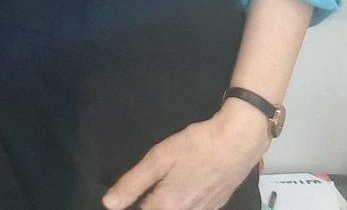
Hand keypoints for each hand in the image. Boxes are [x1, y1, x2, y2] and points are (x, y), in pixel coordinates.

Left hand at [101, 100, 269, 209]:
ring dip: (166, 202)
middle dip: (149, 202)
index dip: (130, 203)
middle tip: (149, 184)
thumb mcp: (159, 158)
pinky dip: (183, 202)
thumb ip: (134, 183)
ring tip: (165, 182)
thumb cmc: (195, 146)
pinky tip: (183, 185)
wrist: (237, 143)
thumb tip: (109, 203)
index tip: (127, 194)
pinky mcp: (216, 206)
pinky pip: (194, 209)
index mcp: (167, 206)